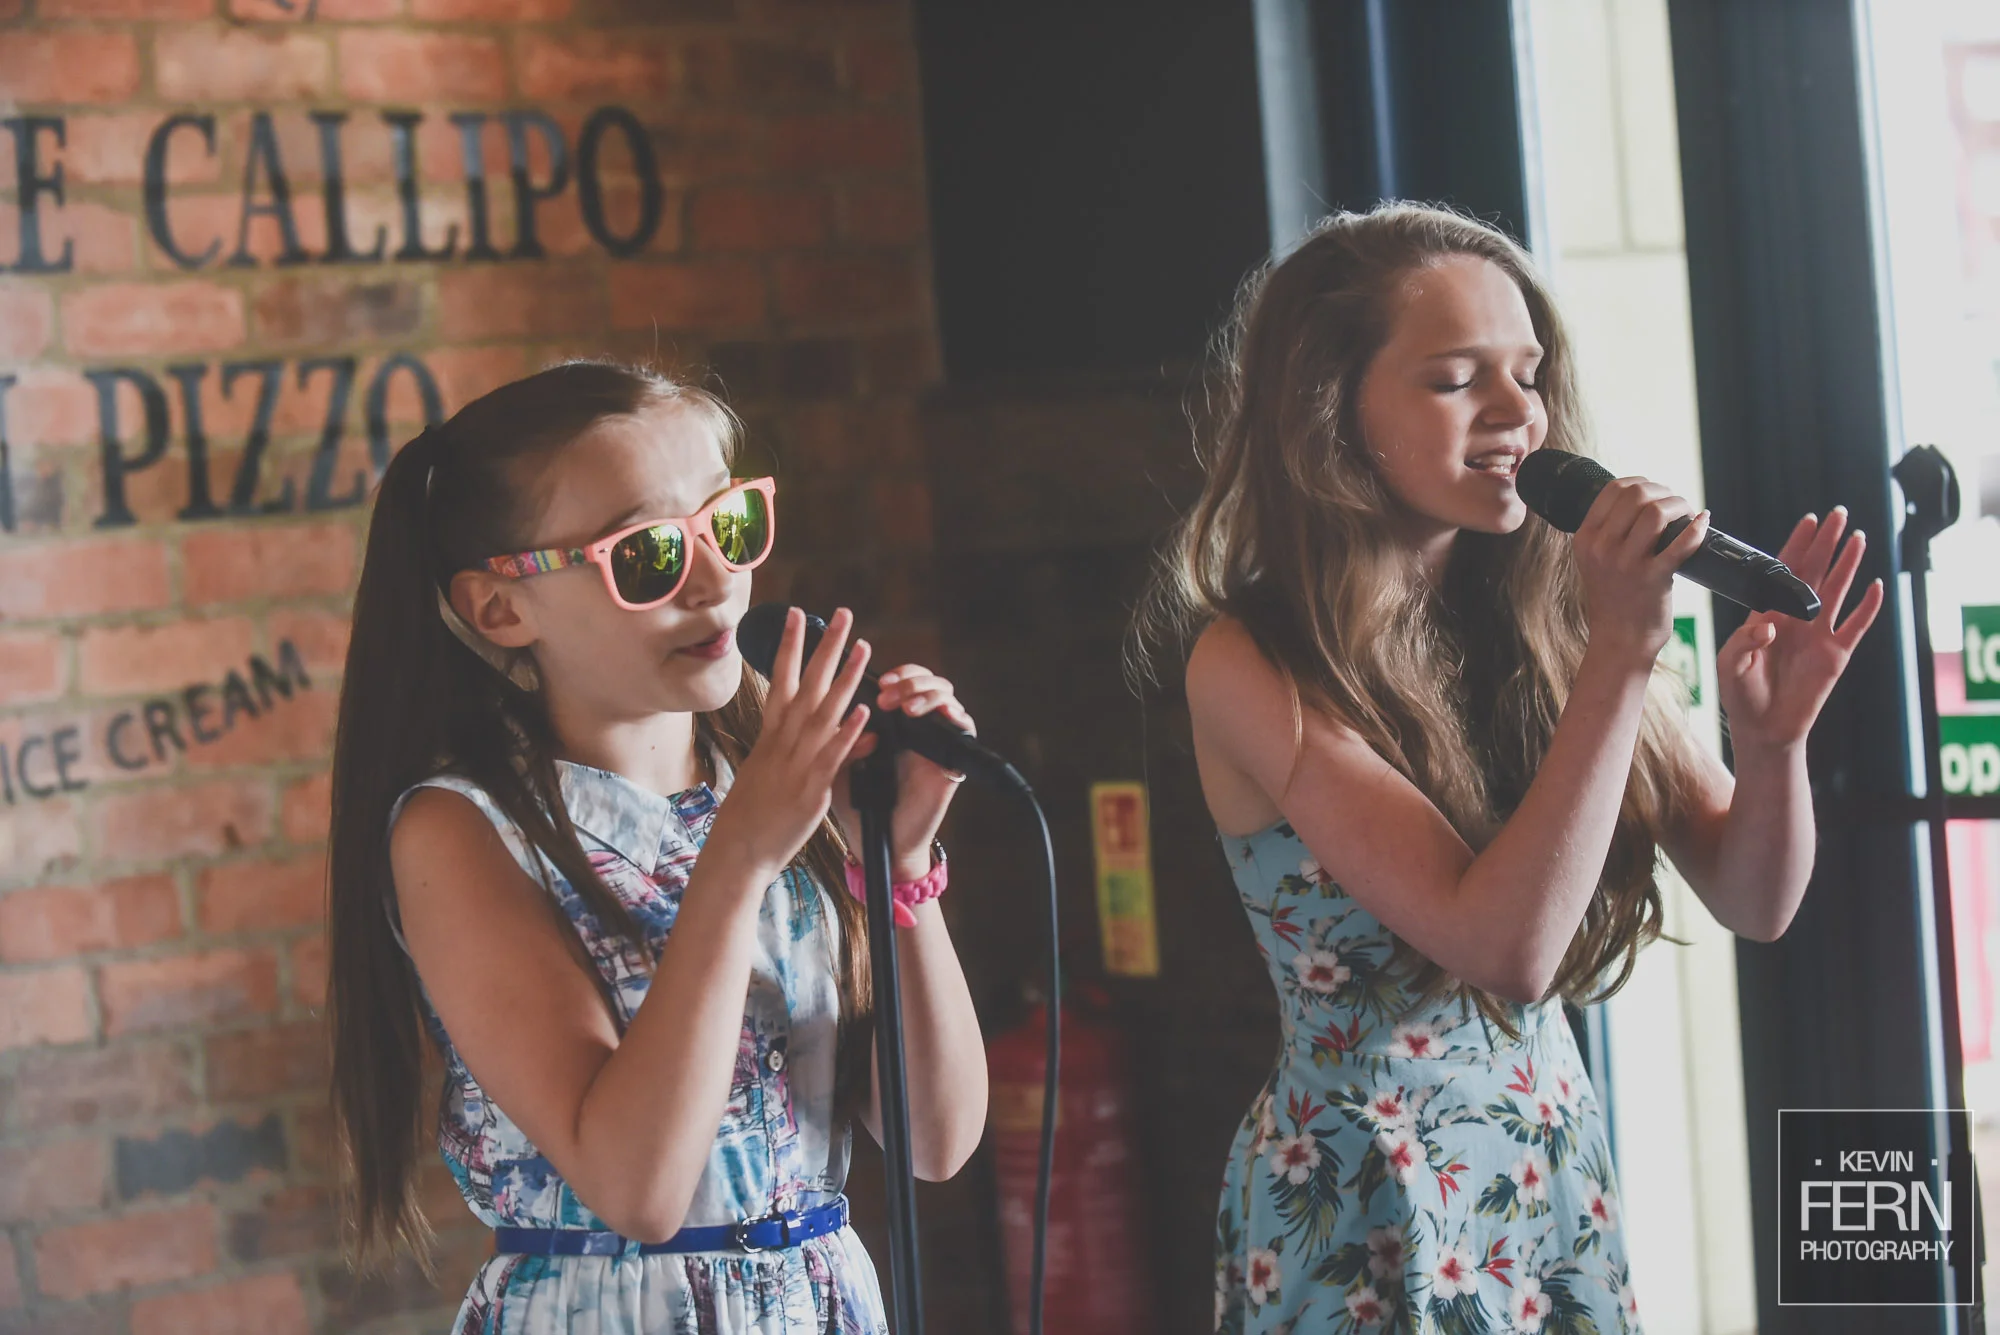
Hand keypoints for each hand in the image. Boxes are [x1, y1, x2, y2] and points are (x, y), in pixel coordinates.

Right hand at [705, 607, 872, 884]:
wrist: (738, 851)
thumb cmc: (752, 814)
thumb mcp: (768, 771)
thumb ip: (794, 748)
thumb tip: (805, 730)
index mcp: (771, 735)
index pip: (782, 679)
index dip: (791, 646)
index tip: (798, 615)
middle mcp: (783, 742)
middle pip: (807, 684)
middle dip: (825, 647)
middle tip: (843, 613)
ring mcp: (797, 763)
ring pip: (824, 712)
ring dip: (845, 678)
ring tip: (864, 648)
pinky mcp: (811, 788)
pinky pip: (833, 756)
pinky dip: (848, 732)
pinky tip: (864, 711)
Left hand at [831, 662, 975, 881]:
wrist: (877, 839)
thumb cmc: (856, 800)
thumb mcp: (839, 758)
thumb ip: (839, 730)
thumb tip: (841, 697)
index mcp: (893, 720)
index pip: (906, 679)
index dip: (899, 674)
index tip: (880, 681)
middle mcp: (919, 725)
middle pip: (929, 681)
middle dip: (911, 682)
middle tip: (888, 697)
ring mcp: (938, 740)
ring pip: (948, 697)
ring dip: (929, 695)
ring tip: (908, 709)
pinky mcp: (953, 759)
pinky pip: (966, 728)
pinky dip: (957, 717)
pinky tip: (943, 717)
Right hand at [1573, 477, 1711, 666]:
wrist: (1620, 639)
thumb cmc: (1615, 598)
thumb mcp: (1596, 561)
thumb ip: (1608, 532)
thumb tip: (1643, 500)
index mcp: (1585, 539)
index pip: (1613, 489)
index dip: (1641, 482)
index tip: (1656, 492)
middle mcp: (1602, 548)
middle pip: (1636, 495)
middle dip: (1664, 491)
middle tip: (1675, 504)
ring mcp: (1626, 564)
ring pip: (1656, 513)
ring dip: (1680, 505)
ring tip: (1688, 514)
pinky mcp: (1653, 579)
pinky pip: (1680, 543)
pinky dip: (1697, 528)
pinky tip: (1703, 523)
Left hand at [1716, 507, 1883, 751]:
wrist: (1763, 729)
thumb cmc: (1741, 695)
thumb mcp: (1730, 665)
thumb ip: (1744, 642)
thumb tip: (1769, 625)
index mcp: (1767, 615)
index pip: (1783, 573)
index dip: (1797, 546)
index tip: (1808, 521)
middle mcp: (1795, 619)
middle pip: (1814, 573)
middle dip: (1825, 544)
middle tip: (1838, 515)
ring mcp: (1818, 635)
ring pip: (1837, 591)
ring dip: (1847, 564)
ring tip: (1857, 537)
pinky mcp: (1836, 655)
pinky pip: (1856, 626)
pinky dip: (1867, 607)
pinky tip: (1875, 585)